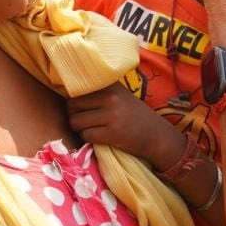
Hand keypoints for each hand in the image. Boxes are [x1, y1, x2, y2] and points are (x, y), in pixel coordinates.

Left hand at [67, 84, 184, 170]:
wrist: (156, 135)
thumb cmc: (135, 115)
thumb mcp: (121, 96)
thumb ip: (101, 91)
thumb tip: (69, 91)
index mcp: (111, 86)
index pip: (78, 90)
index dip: (73, 101)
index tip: (78, 107)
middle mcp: (110, 98)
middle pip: (73, 106)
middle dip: (74, 115)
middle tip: (83, 121)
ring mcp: (111, 116)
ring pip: (76, 122)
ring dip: (79, 129)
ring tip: (90, 129)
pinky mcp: (112, 134)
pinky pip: (86, 135)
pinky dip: (87, 138)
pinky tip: (97, 137)